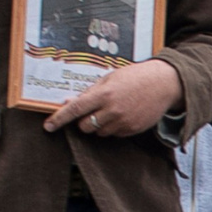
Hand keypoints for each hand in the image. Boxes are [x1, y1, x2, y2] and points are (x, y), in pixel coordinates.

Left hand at [42, 57, 182, 139]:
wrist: (163, 83)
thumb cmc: (134, 77)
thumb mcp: (110, 78)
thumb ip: (90, 92)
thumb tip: (70, 103)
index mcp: (103, 94)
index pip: (75, 109)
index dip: (59, 119)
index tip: (48, 126)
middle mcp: (111, 110)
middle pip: (84, 127)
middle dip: (83, 122)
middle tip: (93, 112)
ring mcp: (122, 122)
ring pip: (99, 133)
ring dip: (100, 125)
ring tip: (113, 110)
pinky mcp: (132, 130)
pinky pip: (114, 134)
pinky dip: (114, 127)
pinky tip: (124, 114)